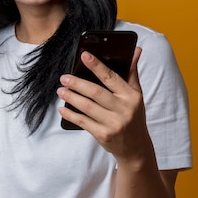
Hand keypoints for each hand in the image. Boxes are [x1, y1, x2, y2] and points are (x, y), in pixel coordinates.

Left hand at [58, 47, 154, 163]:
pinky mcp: (103, 135)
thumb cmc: (134, 117)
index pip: (111, 77)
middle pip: (95, 92)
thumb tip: (136, 50)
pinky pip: (83, 122)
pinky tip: (63, 108)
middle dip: (77, 83)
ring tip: (61, 90)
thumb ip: (132, 72)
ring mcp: (113, 123)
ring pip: (87, 106)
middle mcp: (123, 109)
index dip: (97, 65)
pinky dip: (71, 114)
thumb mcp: (137, 95)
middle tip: (64, 77)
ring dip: (71, 97)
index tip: (84, 55)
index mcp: (131, 96)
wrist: (136, 147)